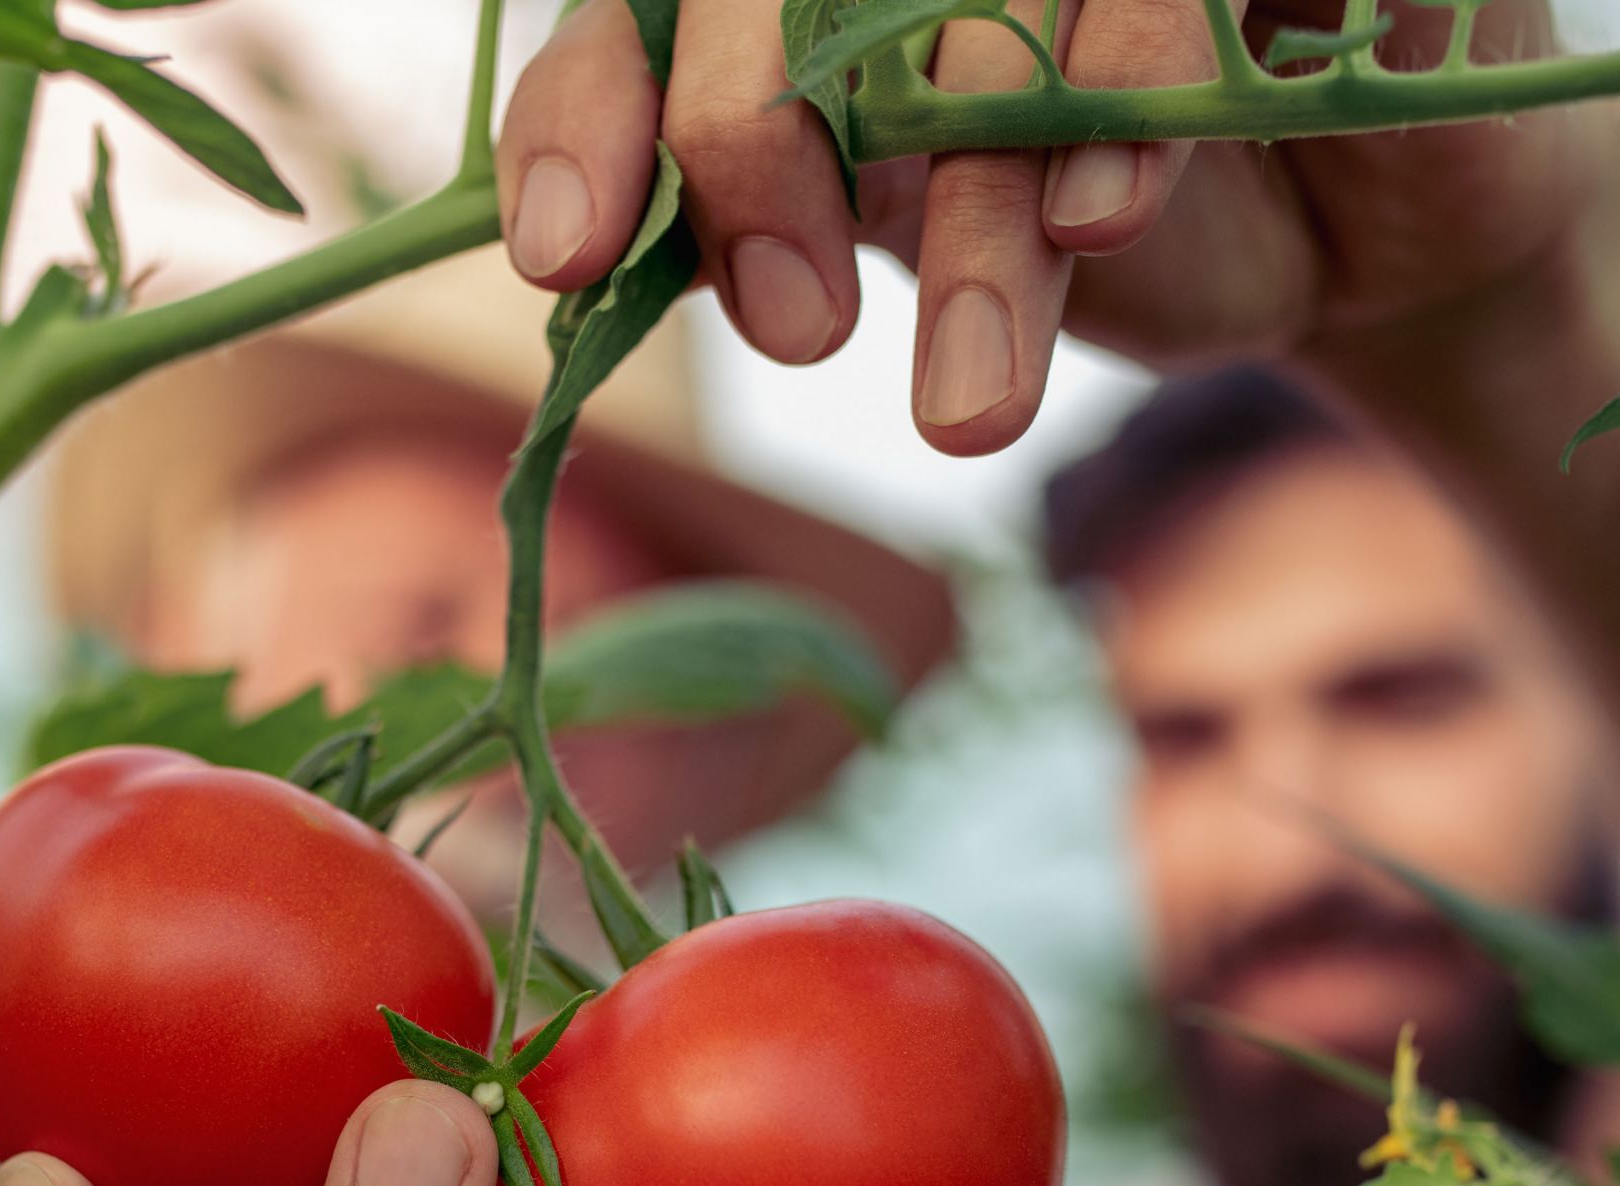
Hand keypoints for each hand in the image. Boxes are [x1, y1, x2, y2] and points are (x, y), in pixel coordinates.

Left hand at [496, 0, 1603, 450]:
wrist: (1350, 224)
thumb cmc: (1093, 229)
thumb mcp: (916, 240)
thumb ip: (751, 234)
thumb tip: (581, 270)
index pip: (650, 10)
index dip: (587, 110)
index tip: (566, 255)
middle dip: (755, 141)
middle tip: (795, 330)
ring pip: (982, 6)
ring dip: (968, 213)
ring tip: (964, 413)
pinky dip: (1120, 72)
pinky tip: (1100, 214)